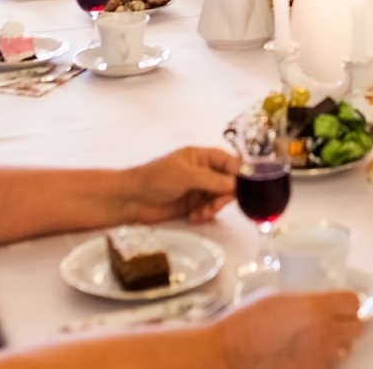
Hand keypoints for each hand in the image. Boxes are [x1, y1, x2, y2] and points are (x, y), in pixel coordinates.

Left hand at [117, 146, 236, 223]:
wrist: (132, 200)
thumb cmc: (156, 179)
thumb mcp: (186, 176)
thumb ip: (212, 180)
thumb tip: (236, 184)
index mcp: (202, 156)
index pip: (230, 162)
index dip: (238, 174)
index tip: (241, 188)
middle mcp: (204, 171)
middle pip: (229, 181)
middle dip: (225, 194)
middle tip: (216, 205)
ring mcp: (199, 188)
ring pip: (220, 197)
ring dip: (214, 206)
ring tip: (202, 214)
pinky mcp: (193, 204)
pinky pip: (210, 209)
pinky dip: (206, 214)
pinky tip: (194, 217)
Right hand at [212, 291, 362, 368]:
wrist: (231, 350)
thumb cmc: (247, 320)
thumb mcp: (279, 296)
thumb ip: (307, 299)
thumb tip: (322, 301)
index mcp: (315, 306)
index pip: (354, 302)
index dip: (347, 303)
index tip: (340, 305)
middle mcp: (323, 331)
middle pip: (357, 328)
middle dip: (347, 324)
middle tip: (332, 322)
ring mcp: (319, 356)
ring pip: (345, 349)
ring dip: (336, 344)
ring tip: (315, 340)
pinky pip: (328, 365)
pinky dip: (322, 360)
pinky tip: (305, 353)